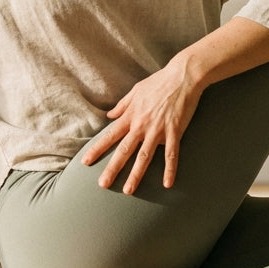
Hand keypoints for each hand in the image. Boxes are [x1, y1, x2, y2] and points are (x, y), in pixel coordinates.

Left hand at [82, 59, 202, 192]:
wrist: (182, 77)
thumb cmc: (158, 82)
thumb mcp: (135, 91)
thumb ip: (122, 105)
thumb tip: (109, 116)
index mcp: (130, 116)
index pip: (110, 136)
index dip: (97, 149)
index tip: (86, 161)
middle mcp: (141, 125)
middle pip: (124, 150)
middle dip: (112, 168)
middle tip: (103, 184)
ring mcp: (158, 130)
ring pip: (144, 156)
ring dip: (136, 174)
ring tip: (128, 190)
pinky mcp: (175, 132)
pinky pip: (171, 154)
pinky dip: (169, 170)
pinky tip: (167, 184)